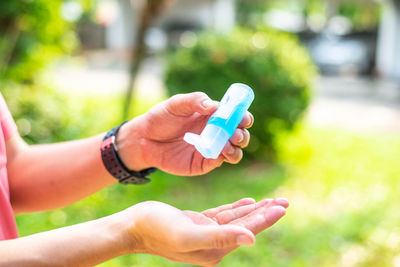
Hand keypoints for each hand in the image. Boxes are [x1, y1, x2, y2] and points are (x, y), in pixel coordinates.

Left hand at [118, 92, 253, 174]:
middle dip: (243, 134)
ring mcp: (211, 148)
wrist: (144, 139)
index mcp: (213, 115)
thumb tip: (213, 105)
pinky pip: (219, 161)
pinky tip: (219, 152)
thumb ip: (194, 101)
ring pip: (234, 151)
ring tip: (228, 144)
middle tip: (236, 134)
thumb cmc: (161, 117)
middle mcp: (216, 132)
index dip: (244, 117)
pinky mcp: (203, 162)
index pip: (236, 116)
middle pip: (240, 135)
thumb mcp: (176, 104)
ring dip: (237, 148)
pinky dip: (224, 157)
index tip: (244, 118)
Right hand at [123, 198, 287, 265]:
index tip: (282, 207)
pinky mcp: (198, 223)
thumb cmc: (157, 230)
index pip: (246, 231)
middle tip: (284, 201)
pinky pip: (223, 215)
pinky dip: (237, 208)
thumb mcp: (189, 234)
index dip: (266, 219)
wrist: (133, 226)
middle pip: (245, 225)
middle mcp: (213, 244)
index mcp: (214, 250)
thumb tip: (252, 239)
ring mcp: (206, 233)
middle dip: (265, 213)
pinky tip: (248, 203)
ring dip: (254, 209)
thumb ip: (220, 237)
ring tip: (272, 201)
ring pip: (236, 219)